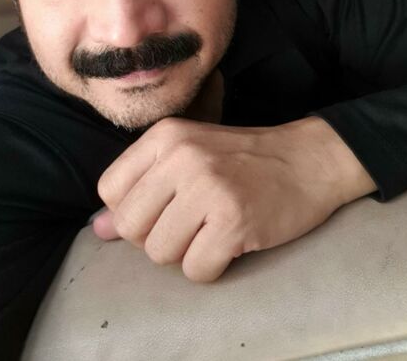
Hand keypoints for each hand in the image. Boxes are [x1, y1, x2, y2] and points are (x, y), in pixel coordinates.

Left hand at [93, 116, 374, 281]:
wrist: (308, 160)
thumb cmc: (243, 160)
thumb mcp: (188, 157)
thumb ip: (142, 188)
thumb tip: (98, 229)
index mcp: (165, 136)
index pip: (110, 190)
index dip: (131, 211)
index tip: (163, 208)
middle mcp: (181, 156)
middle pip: (130, 226)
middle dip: (156, 237)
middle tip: (191, 223)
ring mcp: (208, 188)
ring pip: (159, 253)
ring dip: (185, 253)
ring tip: (213, 230)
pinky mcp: (233, 221)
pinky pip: (195, 270)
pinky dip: (211, 267)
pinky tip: (230, 243)